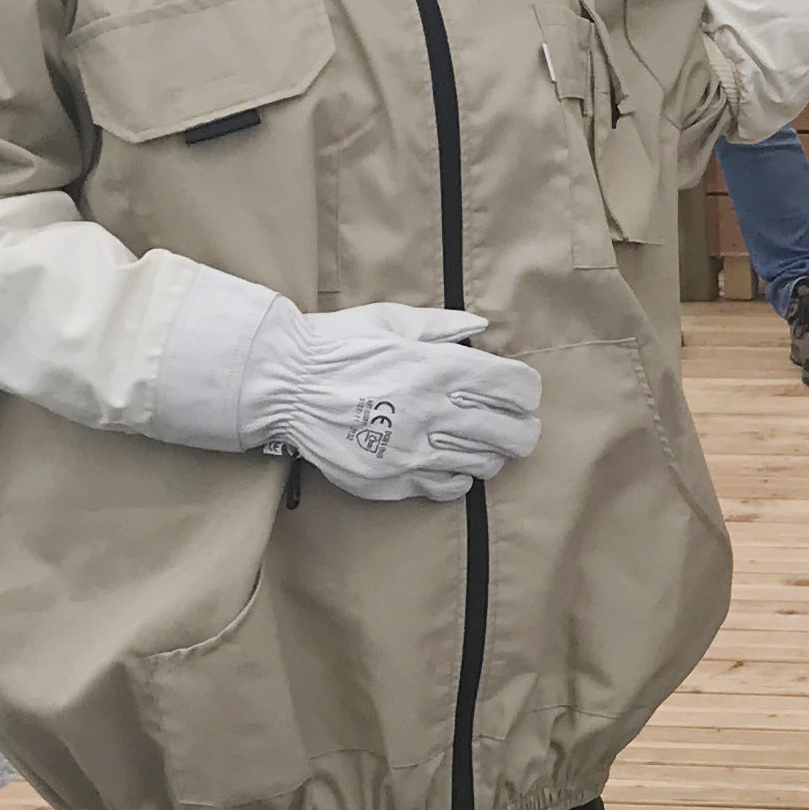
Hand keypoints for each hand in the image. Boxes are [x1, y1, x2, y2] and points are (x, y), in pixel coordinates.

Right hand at [241, 300, 540, 502]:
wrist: (281, 386)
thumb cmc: (337, 345)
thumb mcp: (393, 321)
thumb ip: (444, 326)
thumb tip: (481, 326)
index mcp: (440, 369)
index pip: (517, 388)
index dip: (527, 392)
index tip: (520, 393)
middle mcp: (434, 413)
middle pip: (513, 434)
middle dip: (522, 429)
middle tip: (516, 425)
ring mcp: (413, 452)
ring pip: (485, 464)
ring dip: (492, 453)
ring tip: (480, 443)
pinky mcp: (391, 480)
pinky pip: (448, 488)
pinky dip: (458, 477)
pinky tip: (447, 462)